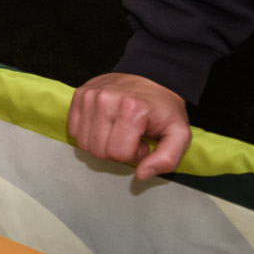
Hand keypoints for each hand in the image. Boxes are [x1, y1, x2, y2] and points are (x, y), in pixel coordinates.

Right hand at [67, 73, 191, 179]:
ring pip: (84, 143)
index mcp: (132, 109)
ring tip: (119, 131)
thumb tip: (141, 175)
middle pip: (98, 150)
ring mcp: (90, 96)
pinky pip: (74, 130)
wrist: (152, 78)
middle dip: (116, 152)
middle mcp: (106, 99)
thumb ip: (167, 159)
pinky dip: (89, 133)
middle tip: (131, 138)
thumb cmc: (164, 109)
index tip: (143, 142)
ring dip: (102, 143)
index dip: (134, 155)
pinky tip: (106, 125)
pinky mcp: (80, 95)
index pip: (118, 154)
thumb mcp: (179, 135)